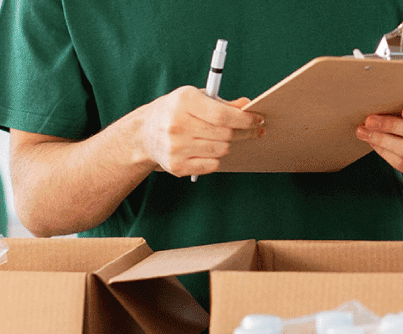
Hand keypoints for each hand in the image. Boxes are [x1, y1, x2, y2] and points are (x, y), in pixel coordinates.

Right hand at [132, 86, 263, 176]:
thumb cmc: (176, 111)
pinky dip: (215, 157)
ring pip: (221, 150)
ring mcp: (176, 147)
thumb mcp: (196, 98)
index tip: (258, 120)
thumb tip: (247, 105)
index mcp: (184, 101)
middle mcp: (178, 124)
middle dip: (242, 132)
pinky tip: (207, 149)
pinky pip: (212, 165)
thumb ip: (223, 103)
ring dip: (227, 144)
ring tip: (220, 137)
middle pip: (225, 134)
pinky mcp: (177, 166)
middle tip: (251, 130)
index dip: (245, 119)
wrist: (144, 133)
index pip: (223, 115)